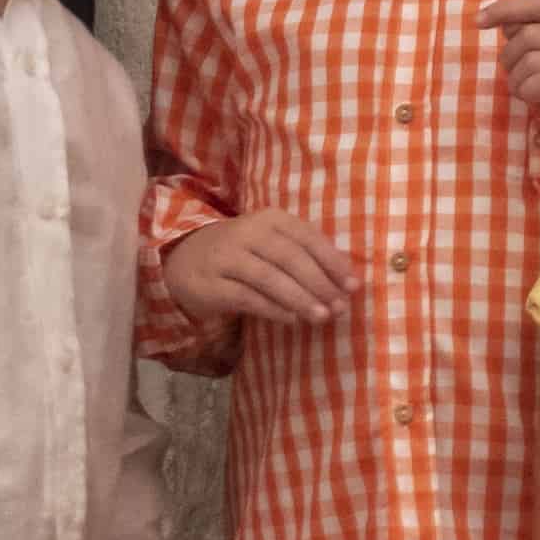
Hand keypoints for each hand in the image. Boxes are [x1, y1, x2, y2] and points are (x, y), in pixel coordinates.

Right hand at [161, 209, 357, 328]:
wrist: (185, 259)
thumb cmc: (244, 253)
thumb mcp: (274, 244)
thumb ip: (307, 256)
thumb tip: (347, 282)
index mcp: (270, 219)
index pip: (308, 238)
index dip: (333, 262)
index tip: (354, 286)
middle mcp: (247, 232)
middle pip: (290, 258)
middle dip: (319, 284)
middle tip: (340, 308)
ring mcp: (226, 257)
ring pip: (269, 278)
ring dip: (299, 299)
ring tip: (321, 317)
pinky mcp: (210, 283)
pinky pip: (246, 297)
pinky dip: (272, 309)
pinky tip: (291, 320)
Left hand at [482, 0, 539, 127]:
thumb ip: (537, 31)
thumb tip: (503, 22)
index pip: (537, 4)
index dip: (504, 8)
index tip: (479, 21)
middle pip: (528, 35)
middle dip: (510, 58)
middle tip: (518, 76)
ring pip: (531, 61)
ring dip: (517, 81)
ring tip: (528, 92)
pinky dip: (528, 93)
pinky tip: (537, 101)